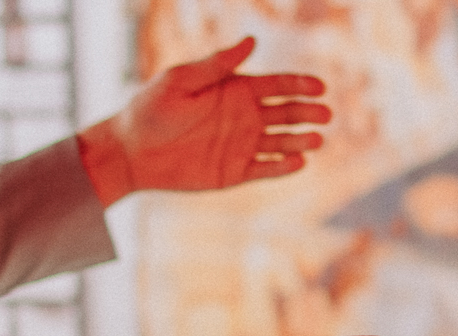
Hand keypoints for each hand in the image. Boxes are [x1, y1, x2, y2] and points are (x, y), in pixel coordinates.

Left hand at [80, 37, 329, 206]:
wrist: (132, 151)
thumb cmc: (151, 109)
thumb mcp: (181, 80)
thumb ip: (218, 64)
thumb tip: (252, 41)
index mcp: (235, 90)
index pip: (276, 85)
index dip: (299, 85)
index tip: (319, 87)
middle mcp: (243, 117)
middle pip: (286, 113)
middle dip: (307, 112)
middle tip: (325, 115)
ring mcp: (241, 145)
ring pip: (281, 142)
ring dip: (301, 141)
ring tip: (316, 140)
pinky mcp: (235, 172)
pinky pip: (265, 169)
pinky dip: (282, 167)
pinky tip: (297, 163)